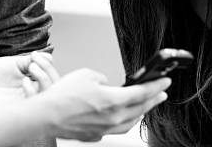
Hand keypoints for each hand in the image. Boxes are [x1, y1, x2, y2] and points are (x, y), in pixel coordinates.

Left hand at [0, 52, 59, 104]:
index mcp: (33, 87)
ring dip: (44, 80)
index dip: (50, 69)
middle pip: (55, 93)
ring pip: (47, 101)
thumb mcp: (14, 65)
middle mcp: (31, 99)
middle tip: (36, 61)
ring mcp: (24, 107)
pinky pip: (33, 109)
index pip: (53, 83)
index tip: (36, 55)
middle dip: (49, 73)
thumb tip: (50, 55)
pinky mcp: (14, 113)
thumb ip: (31, 61)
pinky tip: (25, 81)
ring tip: (31, 67)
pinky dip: (33, 92)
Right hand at [37, 69, 169, 141]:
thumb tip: (104, 82)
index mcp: (113, 100)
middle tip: (161, 93)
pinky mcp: (95, 135)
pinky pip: (116, 128)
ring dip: (141, 112)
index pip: (142, 92)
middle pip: (140, 108)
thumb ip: (101, 77)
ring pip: (130, 122)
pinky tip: (122, 117)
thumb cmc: (62, 96)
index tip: (165, 81)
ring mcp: (105, 129)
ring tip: (145, 106)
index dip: (156, 85)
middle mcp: (113, 118)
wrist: (46, 115)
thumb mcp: (86, 75)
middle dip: (153, 99)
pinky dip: (124, 121)